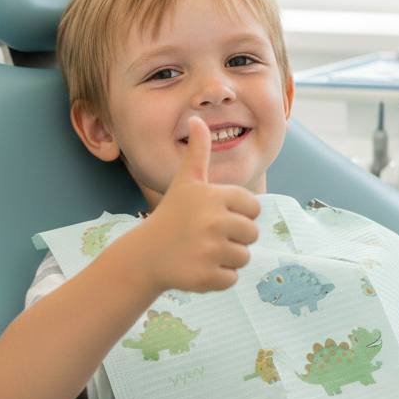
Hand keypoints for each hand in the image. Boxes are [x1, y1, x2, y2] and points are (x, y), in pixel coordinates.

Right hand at [143, 117, 261, 292]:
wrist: (144, 255)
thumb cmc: (171, 215)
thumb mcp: (185, 182)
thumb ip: (198, 152)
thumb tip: (198, 119)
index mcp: (214, 196)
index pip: (254, 207)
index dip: (239, 213)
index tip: (217, 215)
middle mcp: (213, 221)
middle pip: (252, 233)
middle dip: (235, 238)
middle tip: (208, 237)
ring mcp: (210, 251)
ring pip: (244, 257)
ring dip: (227, 258)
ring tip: (202, 251)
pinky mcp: (207, 277)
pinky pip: (232, 279)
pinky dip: (218, 278)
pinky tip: (198, 268)